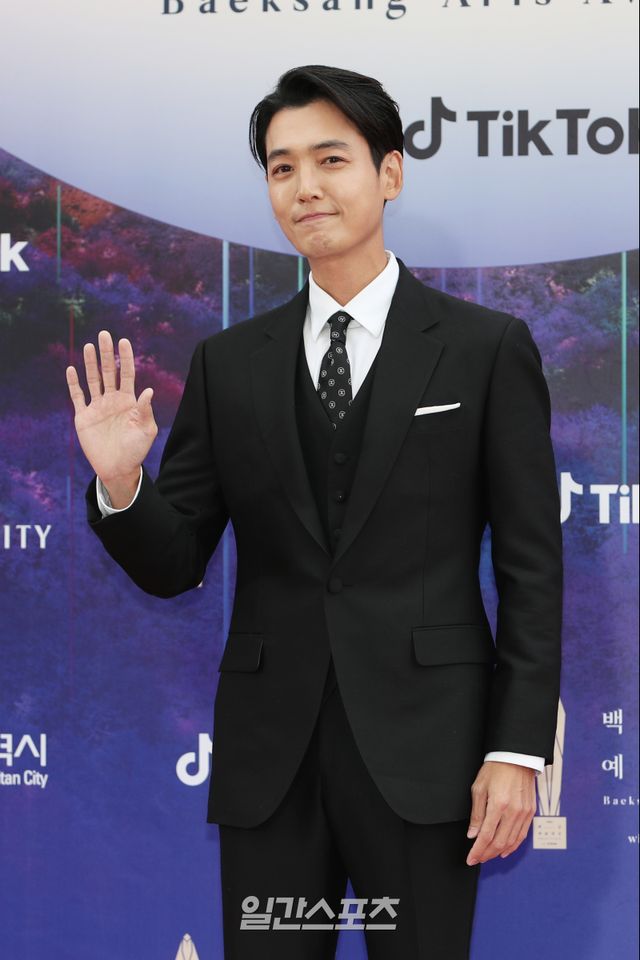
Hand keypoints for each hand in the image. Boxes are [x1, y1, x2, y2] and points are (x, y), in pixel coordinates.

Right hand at [65, 330, 157, 490]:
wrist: (118, 468)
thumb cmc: (136, 450)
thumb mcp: (146, 430)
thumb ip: (145, 410)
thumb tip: (148, 390)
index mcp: (129, 401)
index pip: (127, 374)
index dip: (125, 358)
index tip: (124, 341)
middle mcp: (112, 400)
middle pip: (108, 372)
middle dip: (107, 354)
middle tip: (104, 334)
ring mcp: (97, 407)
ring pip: (93, 380)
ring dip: (90, 363)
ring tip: (89, 346)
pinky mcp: (84, 417)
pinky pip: (78, 397)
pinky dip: (74, 384)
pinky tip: (72, 369)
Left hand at [465, 760, 536, 865]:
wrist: (516, 757)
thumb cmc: (495, 769)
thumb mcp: (479, 788)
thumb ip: (477, 814)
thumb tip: (473, 835)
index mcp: (498, 805)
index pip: (486, 836)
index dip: (477, 851)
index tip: (470, 859)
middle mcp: (513, 812)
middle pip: (499, 843)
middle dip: (486, 854)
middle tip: (477, 859)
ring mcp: (524, 813)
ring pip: (511, 842)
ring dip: (498, 852)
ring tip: (488, 856)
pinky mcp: (530, 812)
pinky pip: (522, 835)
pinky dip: (513, 845)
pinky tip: (505, 850)